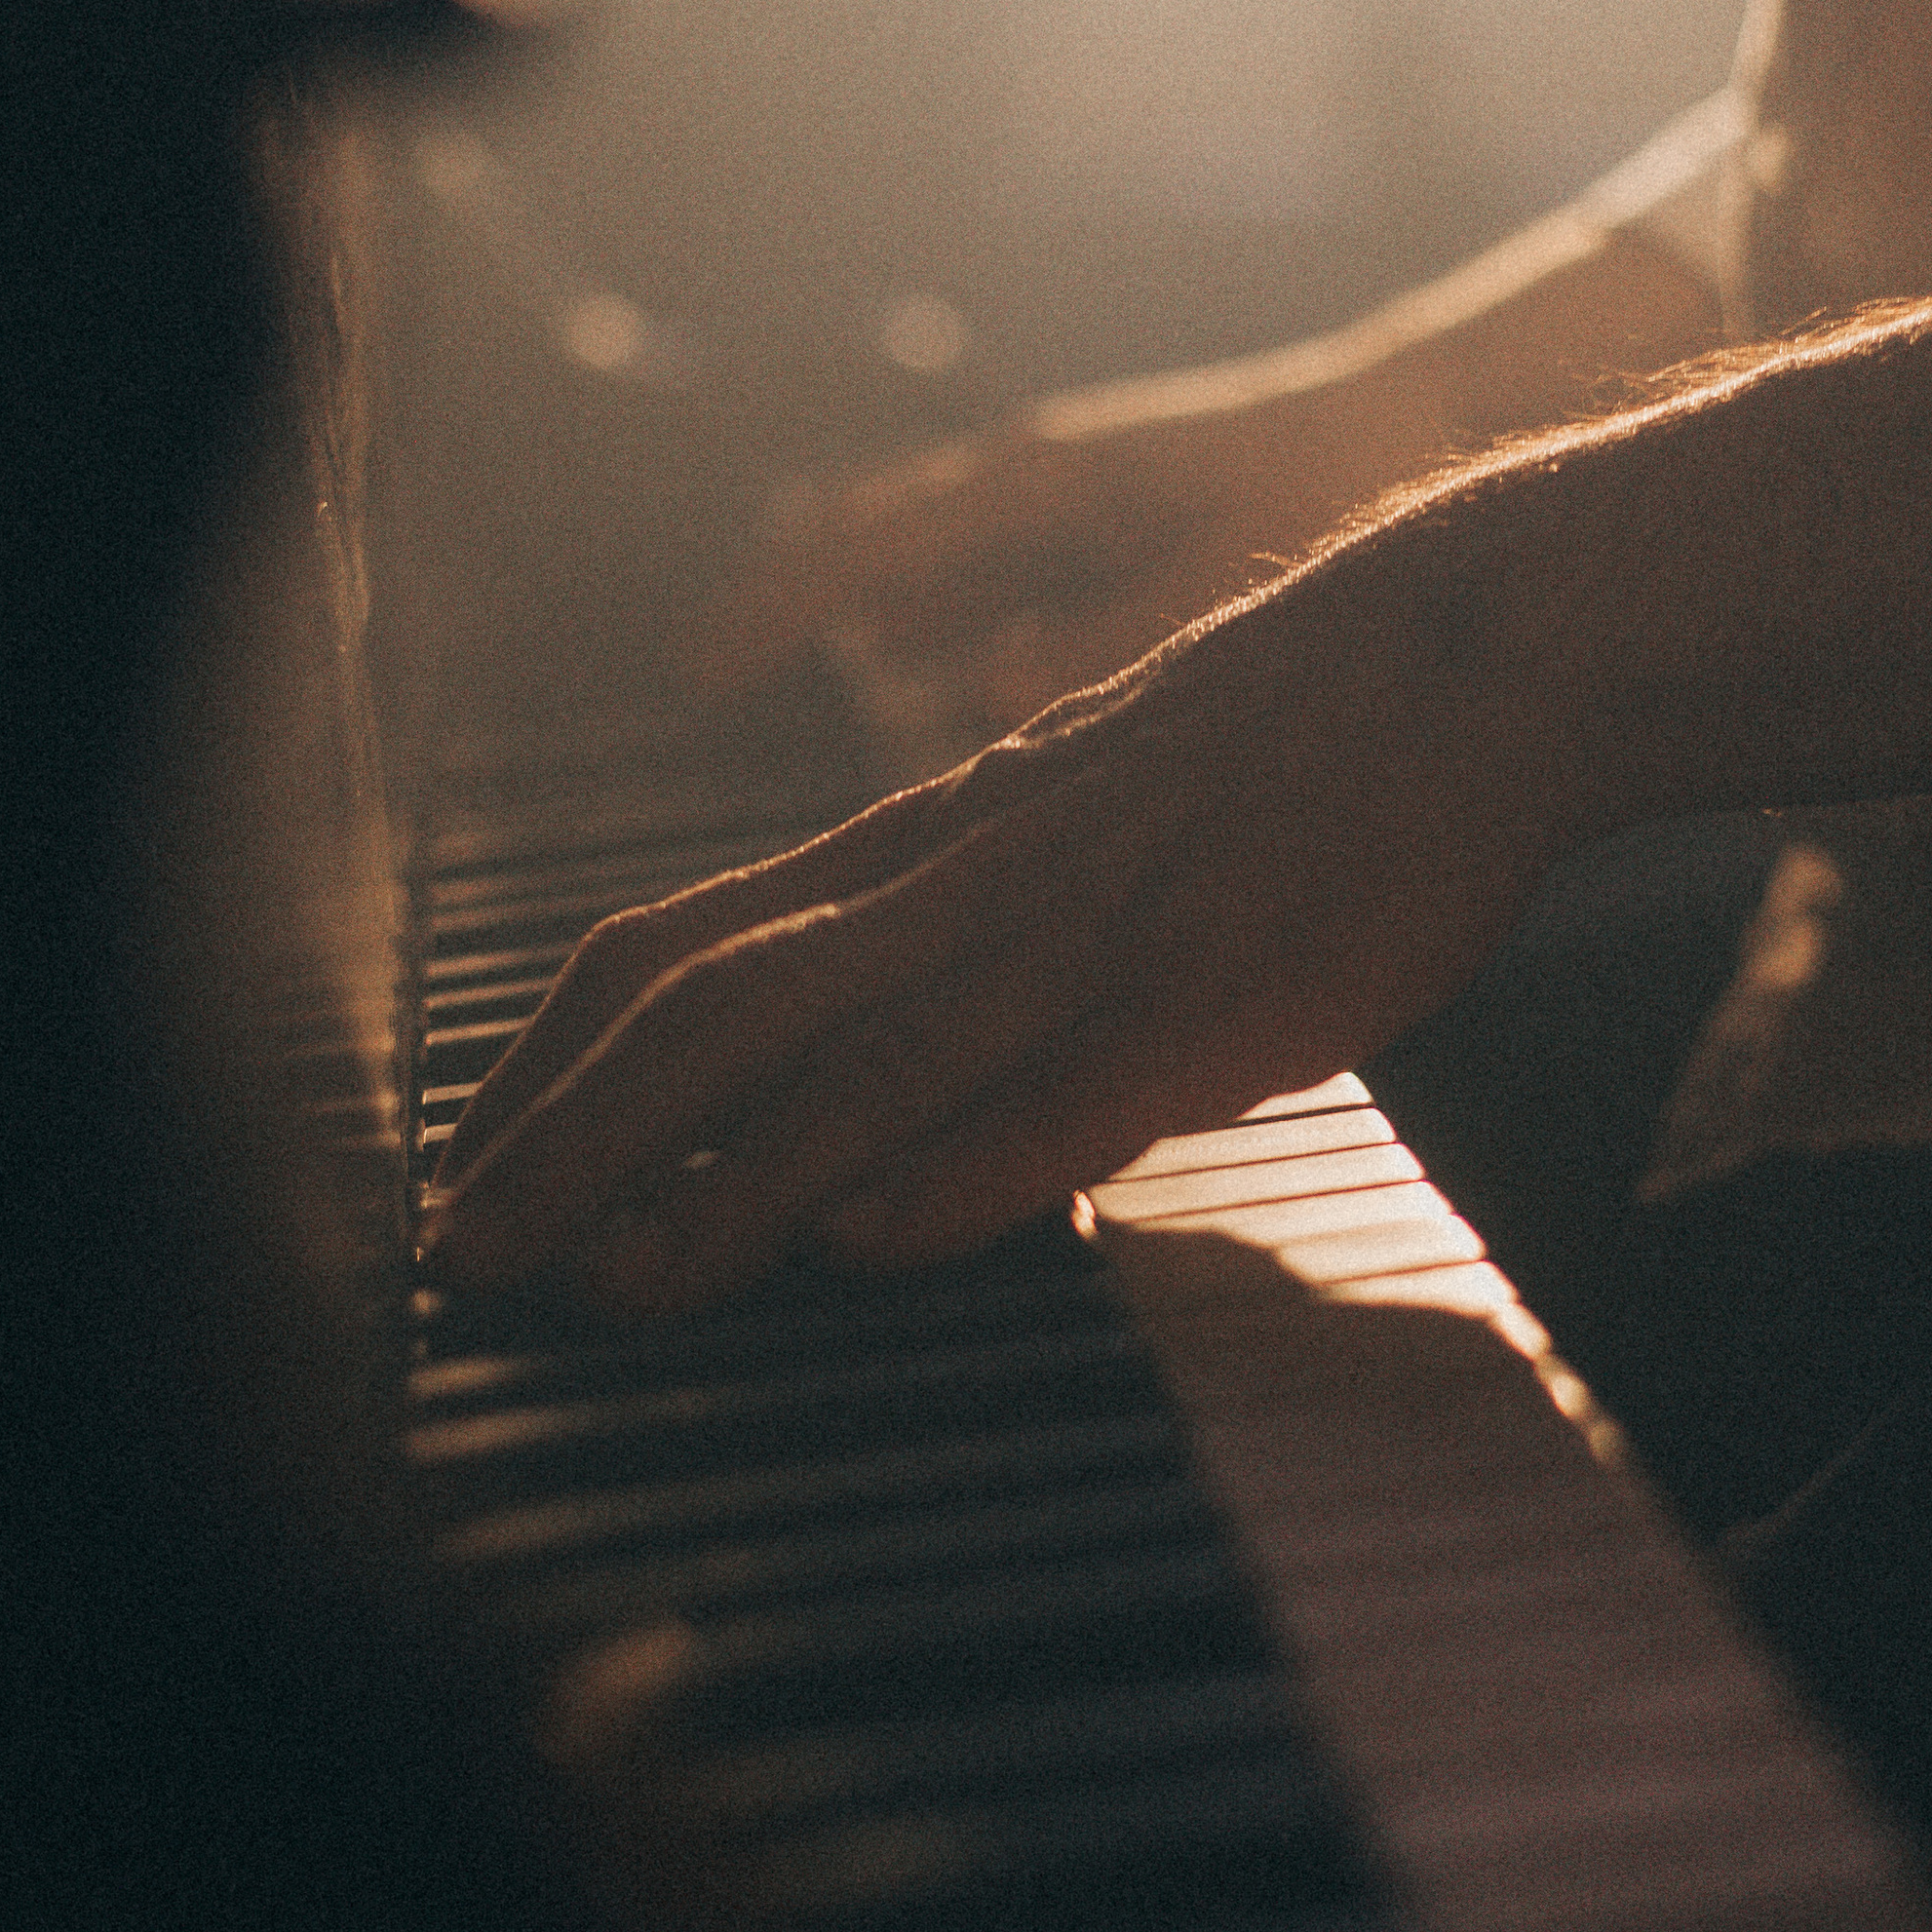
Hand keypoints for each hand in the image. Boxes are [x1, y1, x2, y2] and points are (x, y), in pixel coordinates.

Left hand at [431, 486, 1569, 1310]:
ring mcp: (1088, 940)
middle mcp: (972, 884)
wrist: (1467, 644)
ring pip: (860, 1066)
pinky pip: (1062, 1095)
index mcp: (930, 844)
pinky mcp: (1212, 999)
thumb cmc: (1277, 746)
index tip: (465, 1164)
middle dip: (567, 1142)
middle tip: (464, 1256)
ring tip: (607, 1287)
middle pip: (715, 1010)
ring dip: (716, 1188)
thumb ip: (960, 924)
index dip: (549, 1065)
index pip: (677, 950)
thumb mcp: (1073, 810)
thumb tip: (859, 1065)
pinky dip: (950, 1173)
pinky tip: (865, 1246)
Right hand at [694, 357, 1440, 747]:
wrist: (1427, 412)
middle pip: (875, 539)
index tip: (700, 669)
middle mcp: (1035, 485)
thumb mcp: (1223, 580)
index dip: (778, 610)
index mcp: (1042, 484)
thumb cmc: (1331, 493)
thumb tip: (970, 689)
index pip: (869, 547)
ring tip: (780, 665)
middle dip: (795, 601)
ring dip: (872, 619)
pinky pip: (997, 583)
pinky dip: (949, 624)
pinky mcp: (1109, 528)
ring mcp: (1068, 504)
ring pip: (931, 566)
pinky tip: (917, 661)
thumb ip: (1099, 640)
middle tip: (707, 669)